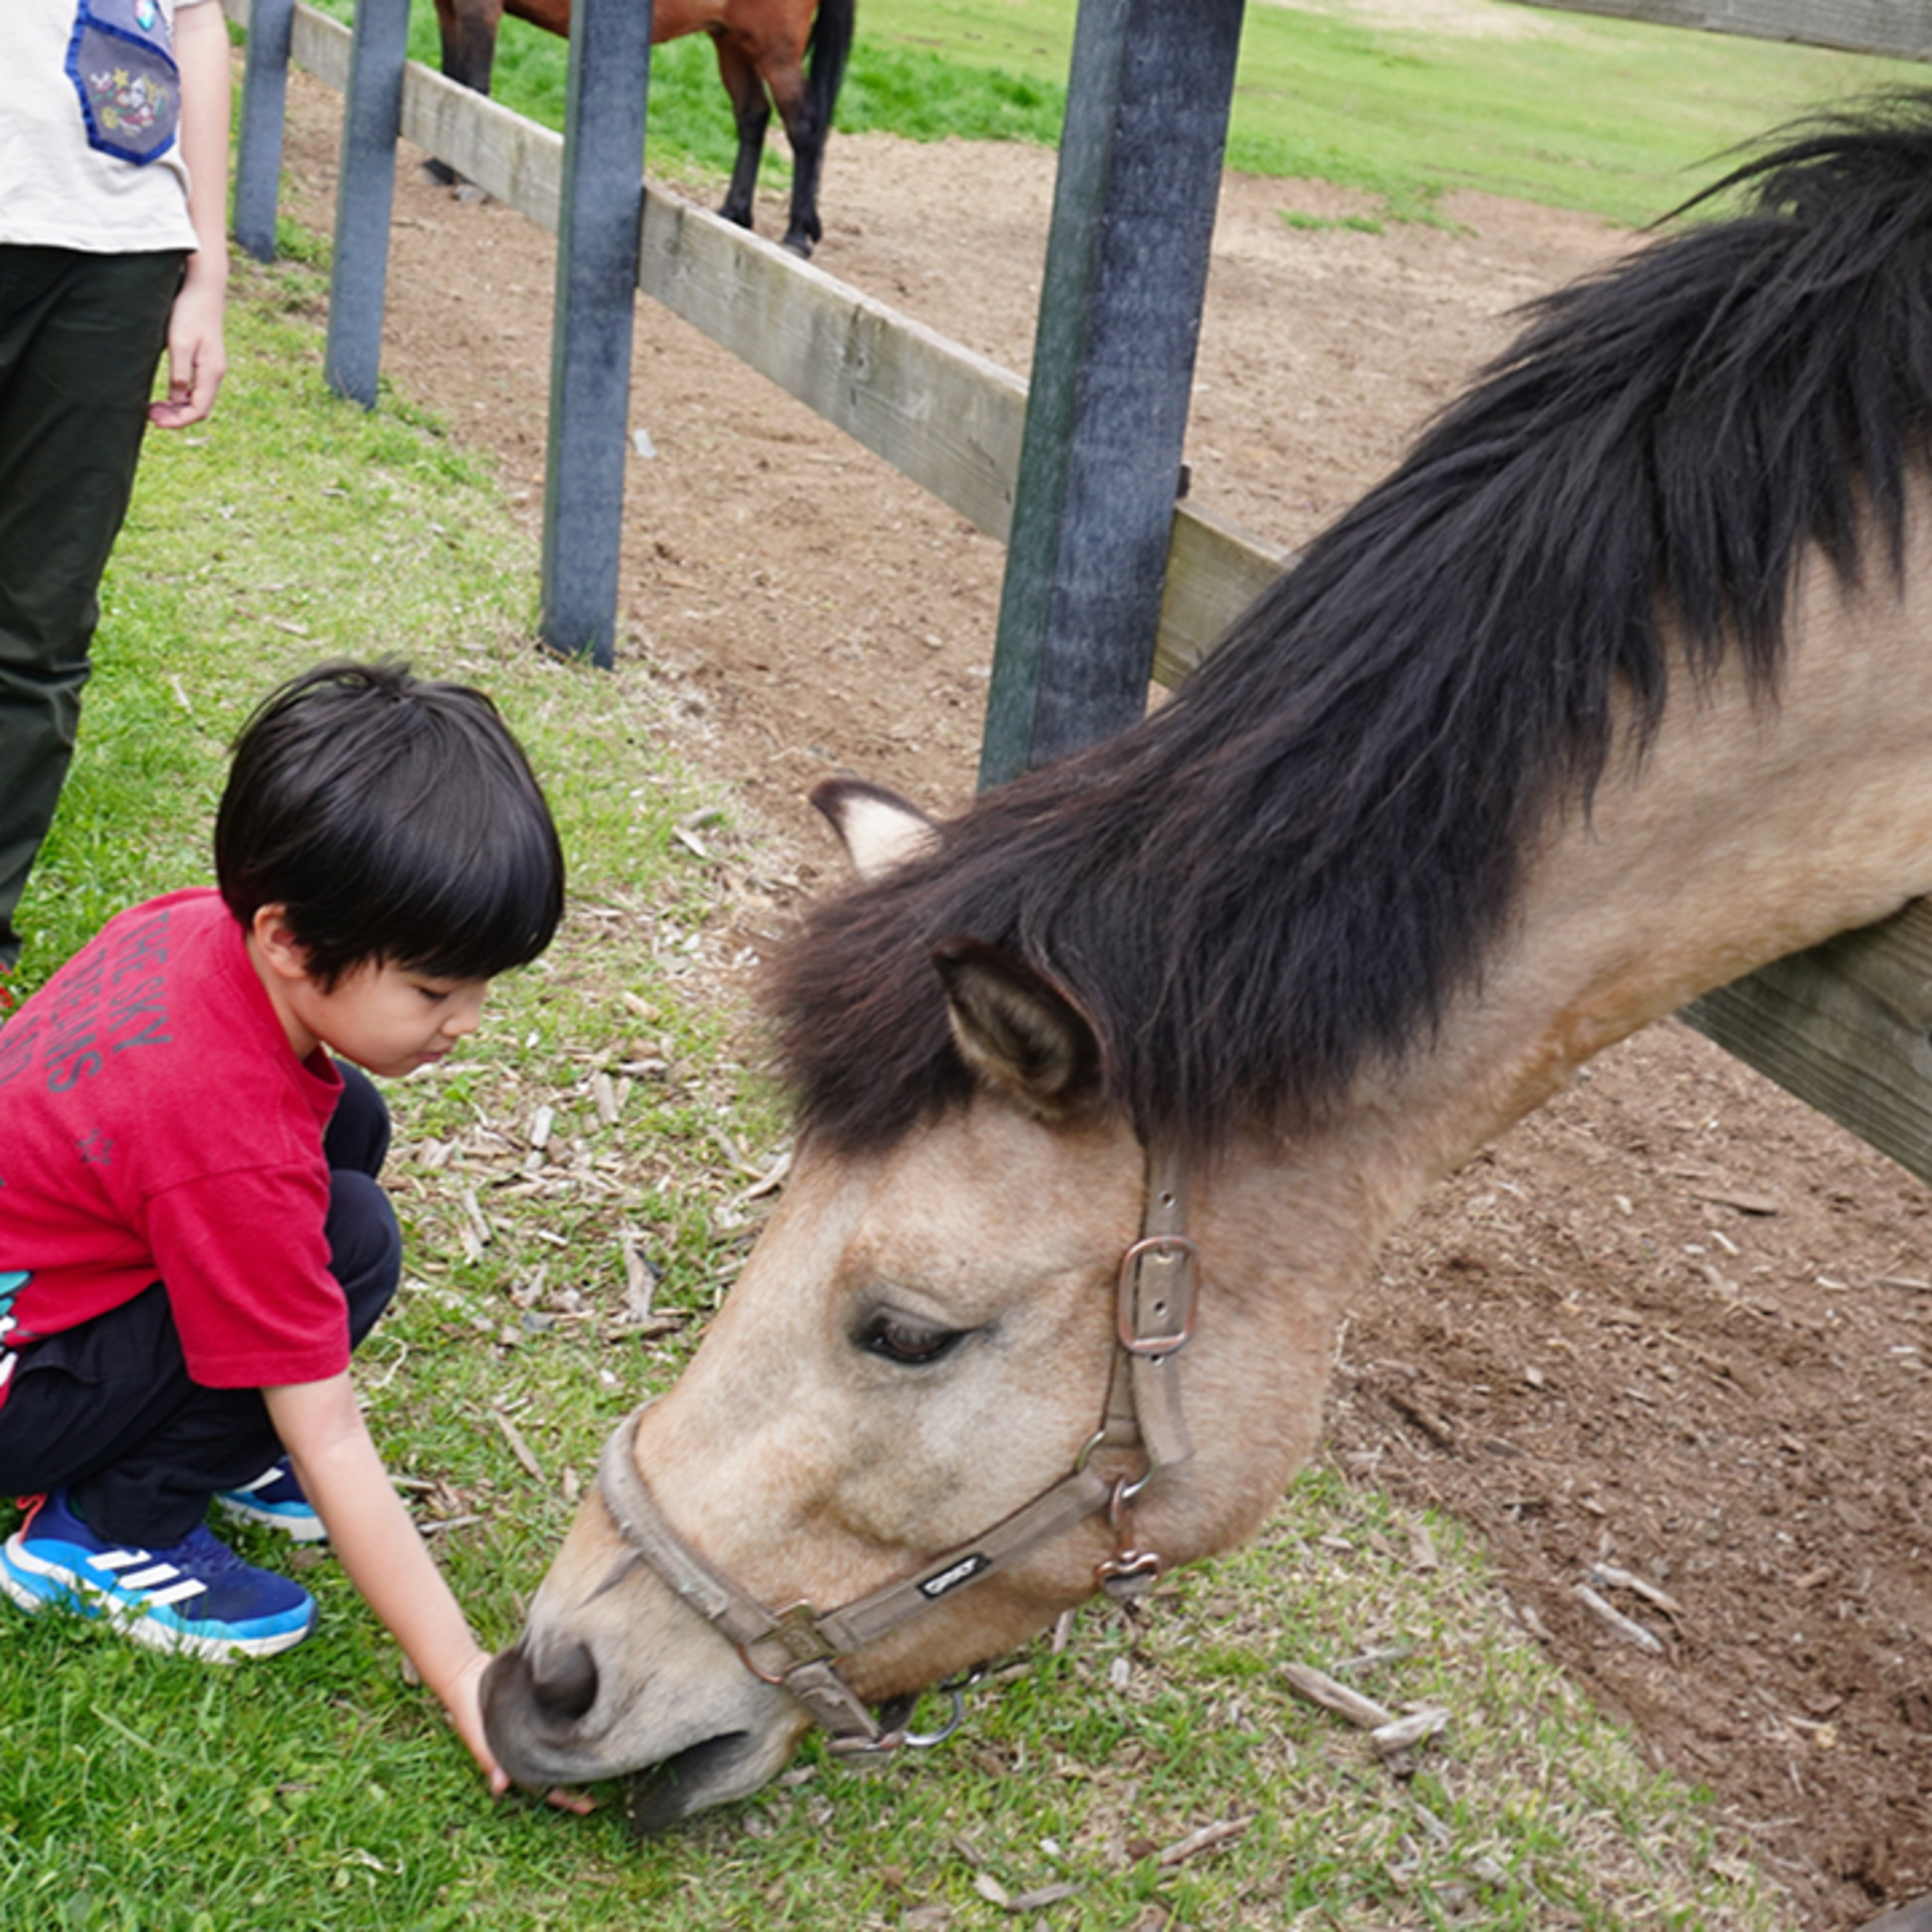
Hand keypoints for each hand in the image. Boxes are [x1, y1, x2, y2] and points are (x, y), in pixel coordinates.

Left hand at [147, 262, 226, 428]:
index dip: (178, 421)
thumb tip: (176, 400)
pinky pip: (196, 389)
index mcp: (211, 372)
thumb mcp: (179, 343)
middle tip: (149, 415)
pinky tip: (167, 394)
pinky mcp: (206, 361)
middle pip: (199, 408)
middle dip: (176, 417)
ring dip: (177, 408)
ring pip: (197, 400)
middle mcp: (216, 374)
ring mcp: (212, 368)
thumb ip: (179, 373)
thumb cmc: (190, 312)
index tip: (156, 422)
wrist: (204, 288)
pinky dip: (181, 397)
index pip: (198, 410)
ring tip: (154, 407)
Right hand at [443, 1649, 598, 1814]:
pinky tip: (596, 1726)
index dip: (565, 1798)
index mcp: (514, 1760)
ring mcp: (535, 1729)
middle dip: (581, 1782)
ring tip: (608, 1761)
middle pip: (558, 1770)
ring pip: (562, 1749)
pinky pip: (562, 1722)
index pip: (544, 1785)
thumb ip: (489, 1760)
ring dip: (581, 1756)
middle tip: (608, 1789)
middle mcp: (528, 1747)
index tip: (588, 1807)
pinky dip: (575, 1728)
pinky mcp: (542, 1708)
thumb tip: (501, 1787)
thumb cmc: (469, 1710)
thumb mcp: (477, 1736)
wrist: (466, 1673)